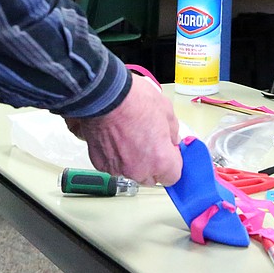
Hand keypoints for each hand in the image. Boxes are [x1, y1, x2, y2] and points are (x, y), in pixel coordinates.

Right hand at [65, 75, 182, 185]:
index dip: (172, 162)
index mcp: (160, 159)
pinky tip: (115, 137)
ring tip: (129, 136)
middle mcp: (139, 170)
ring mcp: (118, 168)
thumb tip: (171, 139)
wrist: (105, 95)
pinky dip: (115, 155)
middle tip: (149, 141)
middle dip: (153, 163)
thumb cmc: (134, 100)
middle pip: (151, 177)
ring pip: (131, 171)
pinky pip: (114, 164)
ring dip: (133, 159)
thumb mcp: (166, 110)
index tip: (169, 152)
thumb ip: (173, 132)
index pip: (173, 176)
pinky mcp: (100, 164)